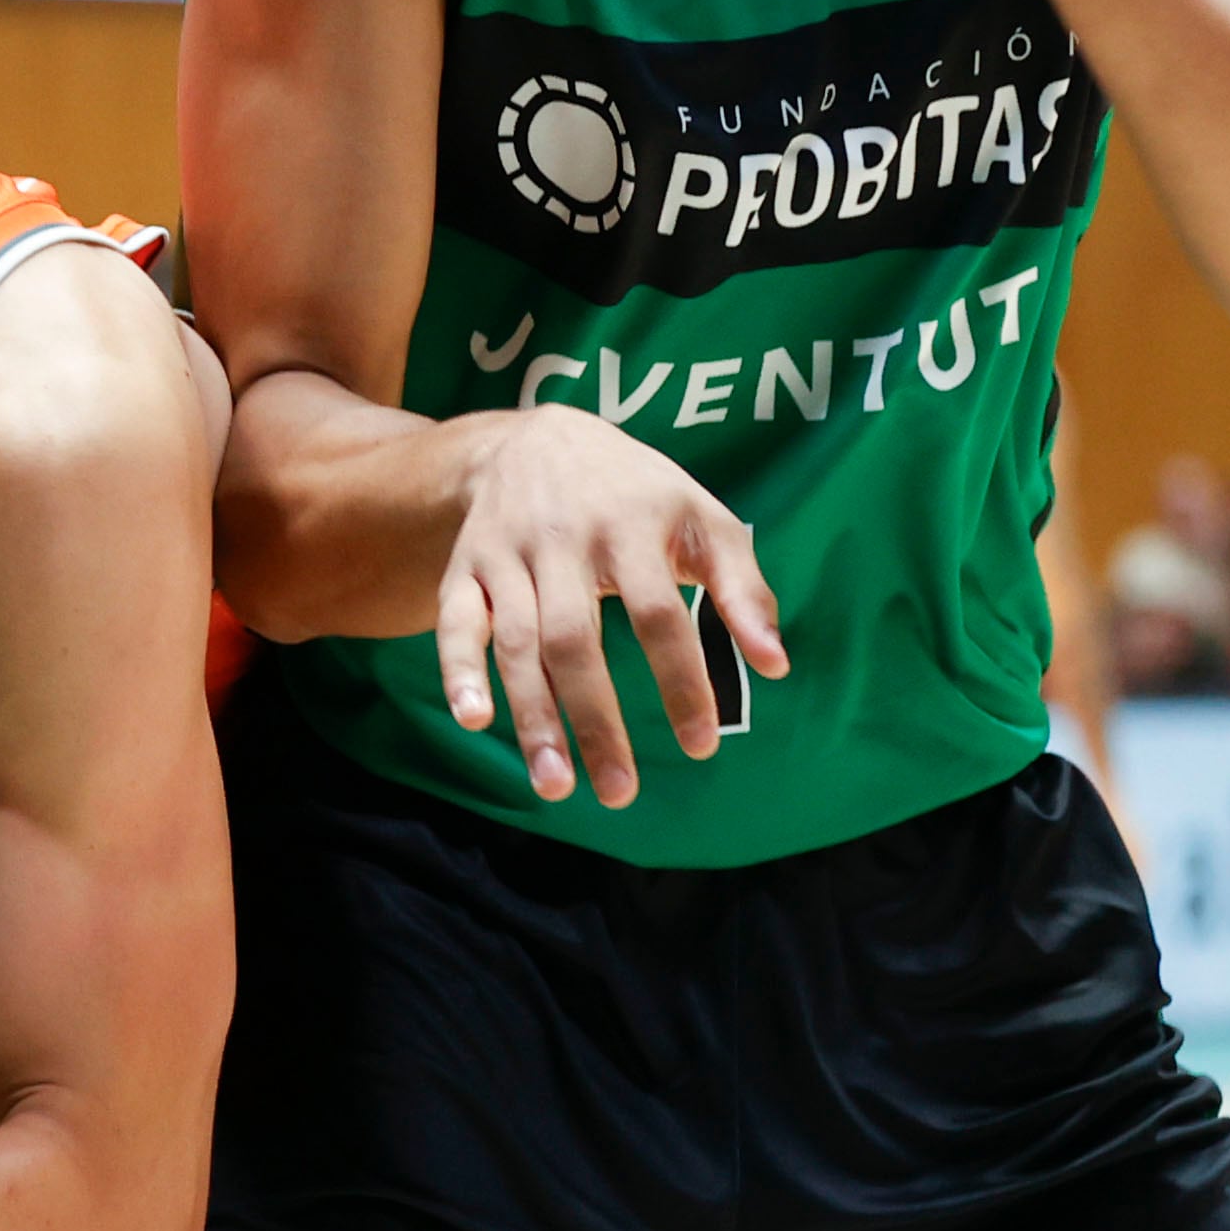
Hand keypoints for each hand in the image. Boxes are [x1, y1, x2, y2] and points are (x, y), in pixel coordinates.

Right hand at [438, 407, 784, 809]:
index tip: (701, 745)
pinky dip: (457, 671)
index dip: (680, 680)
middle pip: (575, 640)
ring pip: (515, 643)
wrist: (538, 437)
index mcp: (629, 525)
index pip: (658, 614)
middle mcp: (561, 539)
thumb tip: (776, 666)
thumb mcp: (702, 517)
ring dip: (532, 717)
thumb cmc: (638, 493)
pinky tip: (472, 720)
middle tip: (620, 793)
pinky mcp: (465, 568)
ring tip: (555, 786)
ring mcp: (507, 554)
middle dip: (595, 721)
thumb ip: (743, 588)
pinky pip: (453, 623)